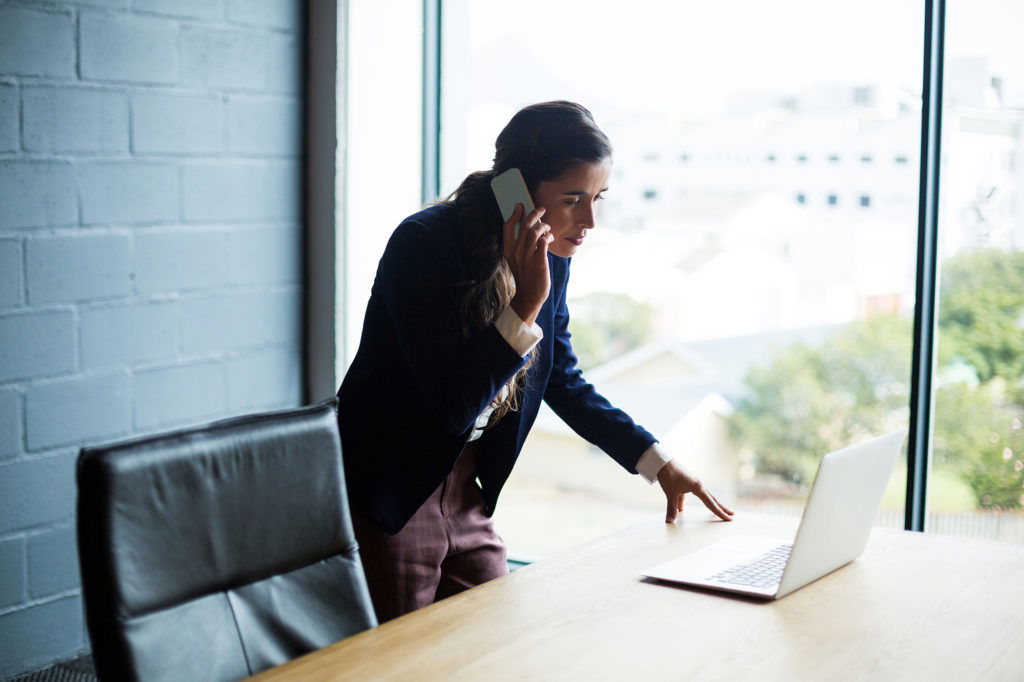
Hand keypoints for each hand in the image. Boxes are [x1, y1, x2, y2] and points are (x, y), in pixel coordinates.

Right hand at [502, 203, 551, 325]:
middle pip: (524, 226)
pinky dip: (548, 236)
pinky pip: (543, 242)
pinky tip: (550, 237)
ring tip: (547, 227)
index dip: (514, 215)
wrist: (529, 296)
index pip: (507, 228)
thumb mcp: (517, 260)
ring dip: (543, 225)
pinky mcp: (539, 262)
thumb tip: (530, 229)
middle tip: (541, 208)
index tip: (519, 206)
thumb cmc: (525, 277)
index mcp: (508, 251)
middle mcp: (516, 252)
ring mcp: (527, 257)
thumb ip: (521, 246)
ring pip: (535, 232)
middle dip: (533, 213)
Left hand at [657, 460, 733, 522]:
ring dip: (709, 504)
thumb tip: (670, 521)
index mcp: (698, 487)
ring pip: (703, 497)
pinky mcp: (685, 483)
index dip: (720, 512)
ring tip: (715, 511)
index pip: (711, 503)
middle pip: (712, 499)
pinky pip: (689, 495)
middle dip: (721, 507)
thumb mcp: (670, 493)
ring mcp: (692, 483)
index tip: (729, 518)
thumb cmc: (668, 475)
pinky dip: (685, 502)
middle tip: (732, 514)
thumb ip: (671, 508)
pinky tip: (680, 509)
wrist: (662, 462)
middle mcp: (698, 485)